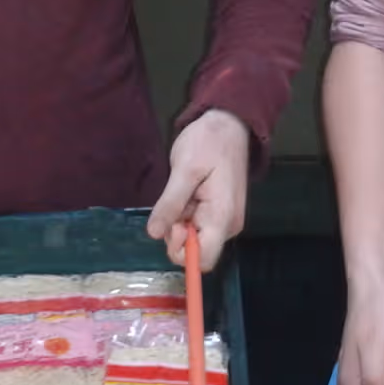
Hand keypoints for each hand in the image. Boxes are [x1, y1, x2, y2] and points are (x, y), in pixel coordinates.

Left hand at [146, 109, 249, 270]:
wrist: (230, 124)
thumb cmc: (208, 142)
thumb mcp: (184, 169)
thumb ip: (170, 204)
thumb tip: (154, 234)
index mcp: (222, 217)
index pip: (204, 260)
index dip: (181, 250)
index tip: (173, 223)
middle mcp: (228, 226)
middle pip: (196, 251)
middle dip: (177, 232)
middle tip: (175, 201)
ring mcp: (225, 220)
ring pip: (194, 239)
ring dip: (180, 221)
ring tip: (183, 191)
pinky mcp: (220, 214)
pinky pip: (197, 227)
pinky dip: (186, 215)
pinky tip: (188, 193)